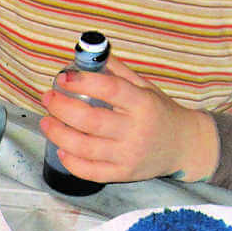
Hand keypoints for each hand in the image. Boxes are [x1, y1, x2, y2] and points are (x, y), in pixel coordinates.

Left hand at [39, 58, 219, 183]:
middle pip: (90, 121)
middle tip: (48, 98)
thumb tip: (86, 56)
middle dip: (62, 108)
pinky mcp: (123, 174)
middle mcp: (136, 131)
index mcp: (143, 103)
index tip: (63, 77)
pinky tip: (61, 148)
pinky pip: (90, 172)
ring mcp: (129, 155)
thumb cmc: (159, 112)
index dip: (83, 82)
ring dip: (58, 134)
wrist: (183, 145)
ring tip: (47, 121)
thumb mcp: (145, 88)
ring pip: (84, 147)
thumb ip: (117, 73)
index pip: (111, 89)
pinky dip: (71, 161)